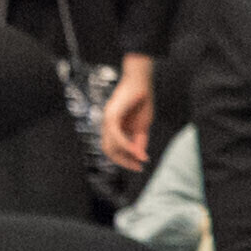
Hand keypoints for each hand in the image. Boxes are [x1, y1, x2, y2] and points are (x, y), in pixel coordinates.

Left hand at [99, 55, 156, 174]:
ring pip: (110, 146)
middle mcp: (107, 124)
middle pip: (109, 150)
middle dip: (123, 161)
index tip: (140, 166)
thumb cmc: (142, 101)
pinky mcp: (112, 115)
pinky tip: (138, 152)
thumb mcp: (142, 125)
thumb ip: (139, 140)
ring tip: (140, 161)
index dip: (126, 160)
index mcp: (114, 126)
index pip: (114, 148)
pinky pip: (117, 136)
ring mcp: (107, 119)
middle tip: (138, 167)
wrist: (141, 82)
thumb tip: (139, 156)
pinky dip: (127, 146)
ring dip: (125, 156)